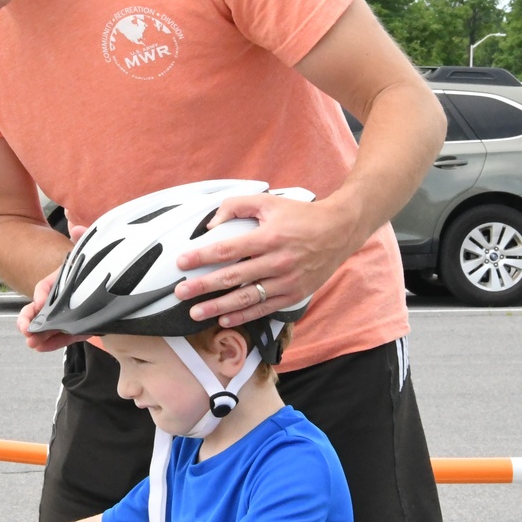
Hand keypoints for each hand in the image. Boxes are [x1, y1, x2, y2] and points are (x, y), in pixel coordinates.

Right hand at [16, 226, 90, 352]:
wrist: (121, 281)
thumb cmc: (102, 264)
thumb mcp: (91, 253)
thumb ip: (83, 241)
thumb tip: (77, 228)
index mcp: (63, 280)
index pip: (46, 287)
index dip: (41, 294)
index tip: (40, 302)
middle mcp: (65, 298)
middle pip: (41, 309)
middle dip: (30, 319)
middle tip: (24, 328)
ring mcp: (71, 314)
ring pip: (49, 325)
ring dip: (38, 334)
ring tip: (32, 342)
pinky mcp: (81, 327)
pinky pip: (64, 336)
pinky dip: (52, 342)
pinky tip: (40, 347)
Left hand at [173, 193, 359, 327]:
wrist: (340, 230)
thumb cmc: (302, 216)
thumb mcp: (269, 202)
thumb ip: (237, 206)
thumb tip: (212, 224)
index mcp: (269, 237)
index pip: (228, 249)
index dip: (202, 257)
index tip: (182, 263)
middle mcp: (278, 261)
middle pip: (233, 277)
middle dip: (203, 286)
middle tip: (181, 293)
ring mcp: (287, 281)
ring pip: (247, 298)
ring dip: (219, 307)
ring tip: (197, 312)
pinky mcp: (295, 295)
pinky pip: (265, 309)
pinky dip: (244, 316)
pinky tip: (225, 320)